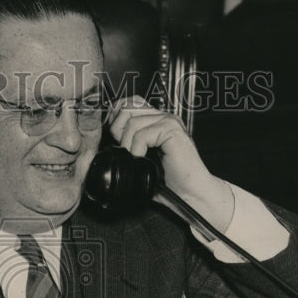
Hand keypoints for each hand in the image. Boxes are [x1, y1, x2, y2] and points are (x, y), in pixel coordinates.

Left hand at [108, 96, 233, 232]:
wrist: (189, 193)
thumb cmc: (169, 181)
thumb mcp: (141, 161)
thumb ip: (129, 147)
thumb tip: (107, 144)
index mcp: (155, 121)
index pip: (128, 103)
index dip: (115, 117)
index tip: (114, 138)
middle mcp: (162, 117)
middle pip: (127, 107)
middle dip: (117, 129)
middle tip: (123, 149)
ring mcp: (169, 122)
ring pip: (132, 122)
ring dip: (127, 144)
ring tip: (134, 158)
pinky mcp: (172, 131)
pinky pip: (143, 134)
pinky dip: (137, 149)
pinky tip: (142, 160)